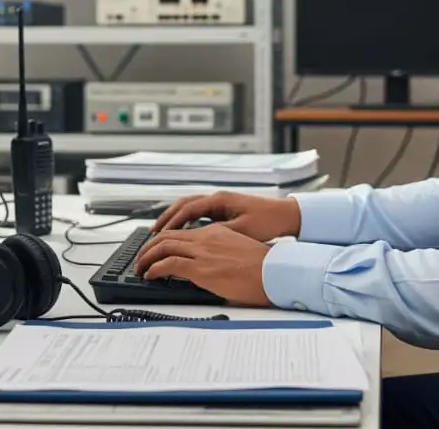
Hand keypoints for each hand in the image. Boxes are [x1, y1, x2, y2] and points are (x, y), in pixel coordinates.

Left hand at [134, 223, 272, 306]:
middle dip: (149, 247)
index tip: (156, 248)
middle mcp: (206, 237)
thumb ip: (219, 253)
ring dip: (147, 257)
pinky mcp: (201, 268)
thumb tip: (210, 266)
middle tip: (141, 257)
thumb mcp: (237, 251)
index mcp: (215, 232)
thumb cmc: (262, 267)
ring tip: (140, 267)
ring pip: (163, 246)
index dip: (164, 239)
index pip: (182, 231)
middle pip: (167, 236)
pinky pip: (168, 264)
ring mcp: (202, 251)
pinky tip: (149, 274)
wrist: (273, 272)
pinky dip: (154, 268)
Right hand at [150, 191, 301, 241]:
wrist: (286, 214)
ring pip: (190, 207)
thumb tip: (197, 240)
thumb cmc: (268, 221)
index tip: (159, 234)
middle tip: (152, 232)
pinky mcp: (224, 209)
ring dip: (175, 218)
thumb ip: (219, 234)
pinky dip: (186, 220)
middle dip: (166, 218)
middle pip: (183, 204)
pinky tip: (182, 231)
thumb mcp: (243, 230)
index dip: (172, 222)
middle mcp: (217, 198)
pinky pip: (198, 212)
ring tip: (161, 231)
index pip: (188, 209)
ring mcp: (220, 202)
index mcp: (220, 200)